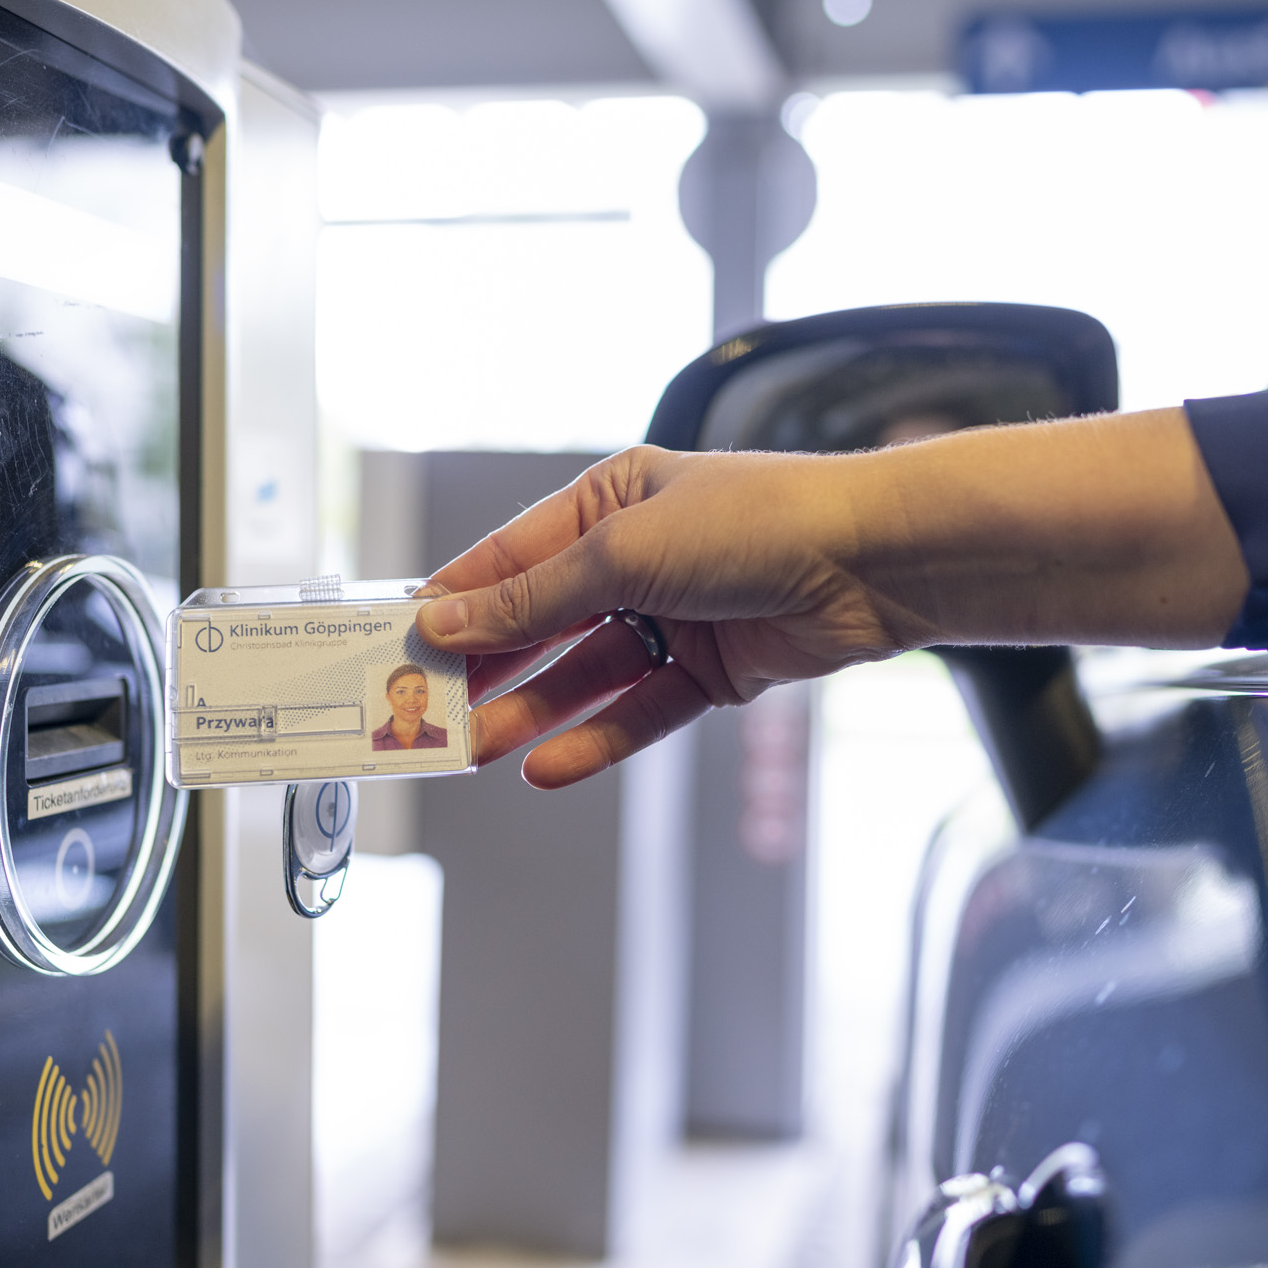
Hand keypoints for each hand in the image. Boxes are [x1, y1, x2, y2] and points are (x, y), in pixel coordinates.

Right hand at [418, 445, 898, 788]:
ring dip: (530, 711)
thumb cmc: (751, 521)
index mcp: (607, 501)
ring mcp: (673, 616)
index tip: (396, 646)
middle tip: (426, 714)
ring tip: (472, 750)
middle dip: (487, 668)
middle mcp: (636, 558)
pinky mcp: (711, 671)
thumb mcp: (621, 552)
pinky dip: (595, 738)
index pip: (509, 559)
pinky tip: (546, 766)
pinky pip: (639, 710)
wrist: (870, 560)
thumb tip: (446, 622)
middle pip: (542, 623)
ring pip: (584, 674)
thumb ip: (531, 598)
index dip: (454, 603)